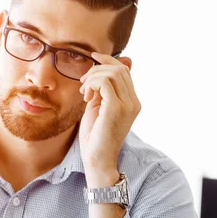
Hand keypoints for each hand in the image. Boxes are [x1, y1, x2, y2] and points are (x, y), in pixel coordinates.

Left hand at [78, 53, 140, 186]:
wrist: (97, 160)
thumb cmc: (95, 137)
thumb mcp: (98, 108)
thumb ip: (101, 91)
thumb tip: (100, 72)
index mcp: (132, 101)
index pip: (124, 71)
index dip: (108, 60)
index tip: (92, 57)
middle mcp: (134, 102)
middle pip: (119, 69)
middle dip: (98, 68)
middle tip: (83, 81)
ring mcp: (127, 105)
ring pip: (112, 73)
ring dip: (92, 77)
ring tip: (83, 92)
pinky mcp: (116, 109)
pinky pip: (104, 82)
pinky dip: (91, 84)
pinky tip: (85, 96)